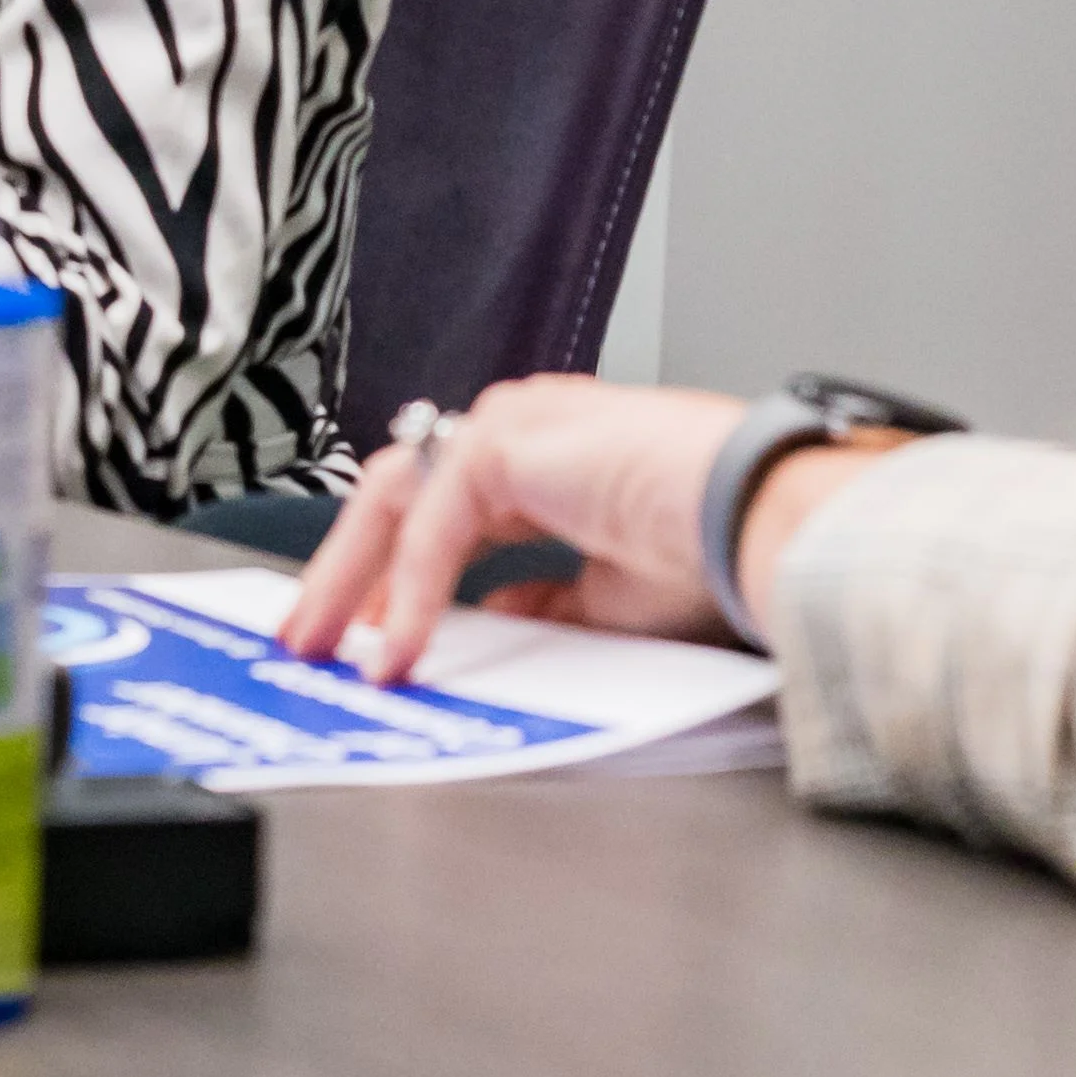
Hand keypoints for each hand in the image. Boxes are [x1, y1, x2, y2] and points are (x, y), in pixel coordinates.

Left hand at [276, 373, 892, 678]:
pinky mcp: (507, 444)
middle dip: (346, 572)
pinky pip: (434, 529)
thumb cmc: (723, 548)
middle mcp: (524, 428)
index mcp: (550, 454)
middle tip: (308, 637)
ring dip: (351, 578)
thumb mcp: (612, 592)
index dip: (393, 573)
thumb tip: (502, 613)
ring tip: (323, 647)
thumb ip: (548, 597)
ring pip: (396, 502)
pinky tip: (400, 650)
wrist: (766, 521)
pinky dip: (411, 593)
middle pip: (399, 497)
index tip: (365, 633)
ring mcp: (513, 425)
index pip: (441, 510)